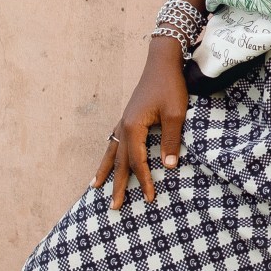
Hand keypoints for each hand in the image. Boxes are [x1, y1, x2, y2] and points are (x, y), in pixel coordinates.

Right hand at [94, 37, 188, 207]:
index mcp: (133, 127)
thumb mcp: (175, 114)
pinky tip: (108, 158)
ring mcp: (123, 121)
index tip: (150, 198)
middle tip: (115, 207)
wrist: (162, 63)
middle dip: (117, 185)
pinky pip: (114, 141)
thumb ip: (171, 140)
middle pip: (119, 162)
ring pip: (111, 152)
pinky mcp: (128, 117)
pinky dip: (109, 154)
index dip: (144, 180)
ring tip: (95, 187)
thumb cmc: (170, 87)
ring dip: (105, 171)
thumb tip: (169, 166)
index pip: (137, 161)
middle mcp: (123, 126)